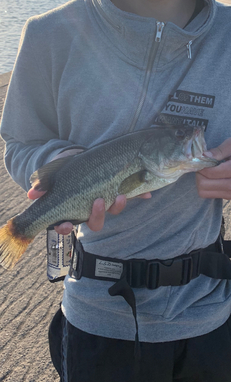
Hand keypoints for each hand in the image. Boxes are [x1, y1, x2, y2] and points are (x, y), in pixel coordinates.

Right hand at [27, 150, 151, 232]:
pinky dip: (139, 194)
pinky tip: (147, 194)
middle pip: (94, 222)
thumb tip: (32, 194)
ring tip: (120, 196)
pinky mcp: (119, 189)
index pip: (66, 225)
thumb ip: (42, 183)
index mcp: (70, 209)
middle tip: (98, 202)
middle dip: (96, 215)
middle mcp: (88, 209)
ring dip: (117, 206)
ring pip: (112, 211)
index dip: (65, 227)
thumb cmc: (62, 168)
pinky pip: (130, 195)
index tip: (65, 224)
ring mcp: (105, 201)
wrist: (78, 153)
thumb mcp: (50, 173)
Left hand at [196, 138, 230, 199]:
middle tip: (203, 166)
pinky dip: (207, 186)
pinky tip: (214, 177)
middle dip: (200, 174)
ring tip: (208, 171)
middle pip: (203, 185)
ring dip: (202, 181)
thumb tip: (204, 156)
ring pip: (205, 192)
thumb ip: (219, 151)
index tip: (201, 160)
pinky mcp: (229, 196)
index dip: (202, 166)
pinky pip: (210, 194)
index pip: (211, 173)